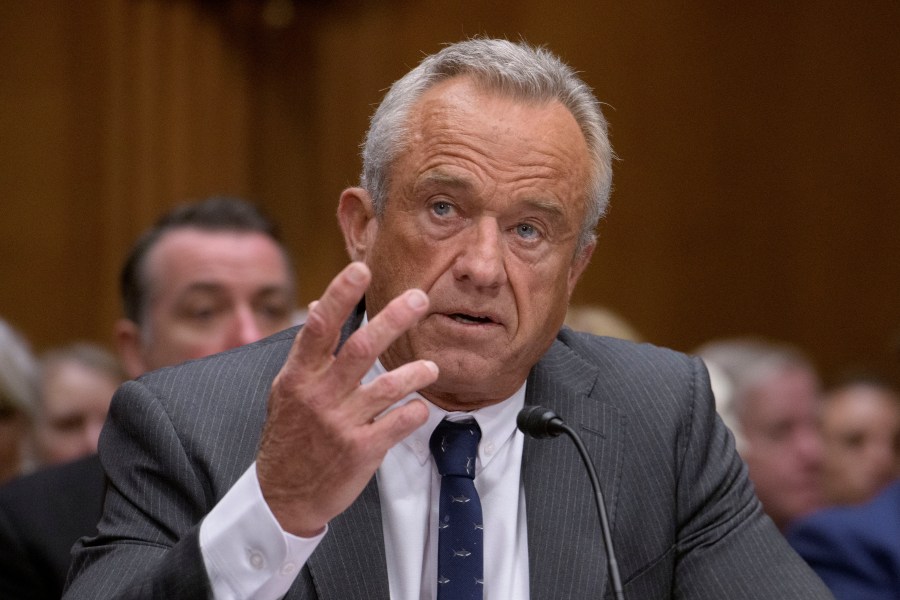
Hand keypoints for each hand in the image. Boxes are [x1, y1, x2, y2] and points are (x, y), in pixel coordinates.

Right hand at [256, 261, 437, 536]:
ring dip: (414, 373)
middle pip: (362, 348)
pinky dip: (414, 411)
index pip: (320, 327)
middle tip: (420, 298)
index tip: (361, 269)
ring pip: (386, 386)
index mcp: (298, 376)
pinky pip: (398, 423)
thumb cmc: (289, 436)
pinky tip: (419, 407)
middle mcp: (319, 396)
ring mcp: (341, 424)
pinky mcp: (361, 450)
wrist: (283, 494)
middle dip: (394, 319)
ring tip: (432, 367)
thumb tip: (315, 305)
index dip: (340, 295)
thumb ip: (307, 352)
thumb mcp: (287, 390)